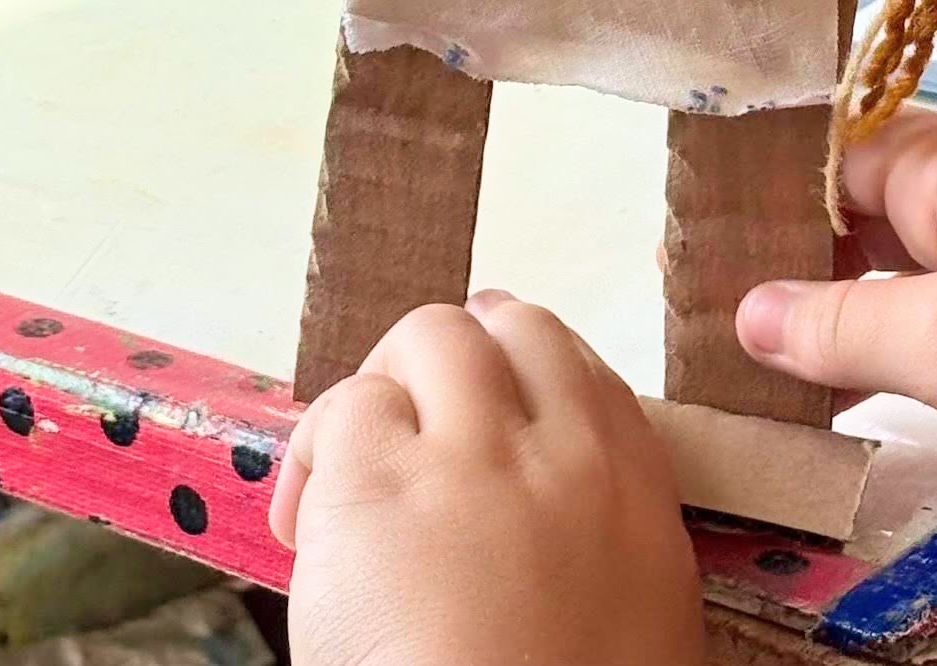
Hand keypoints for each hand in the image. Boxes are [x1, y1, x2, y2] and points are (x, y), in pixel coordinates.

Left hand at [270, 293, 705, 665]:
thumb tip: (540, 506)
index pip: (578, 364)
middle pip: (509, 325)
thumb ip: (596, 530)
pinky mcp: (378, 480)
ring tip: (347, 470)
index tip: (482, 402)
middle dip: (455, 360)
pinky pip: (346, 408)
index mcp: (634, 489)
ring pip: (431, 335)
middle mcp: (564, 451)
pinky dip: (316, 452)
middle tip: (407, 424)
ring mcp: (473, 455)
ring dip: (385, 389)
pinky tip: (303, 526)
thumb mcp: (632, 612)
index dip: (517, 370)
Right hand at [735, 109, 936, 634]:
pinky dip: (897, 334)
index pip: (844, 147)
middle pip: (874, 200)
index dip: (766, 182)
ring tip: (756, 337)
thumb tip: (744, 313)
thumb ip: (835, 325)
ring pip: (912, 259)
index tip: (692, 223)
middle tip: (705, 287)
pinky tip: (845, 376)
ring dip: (843, 297)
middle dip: (794, 243)